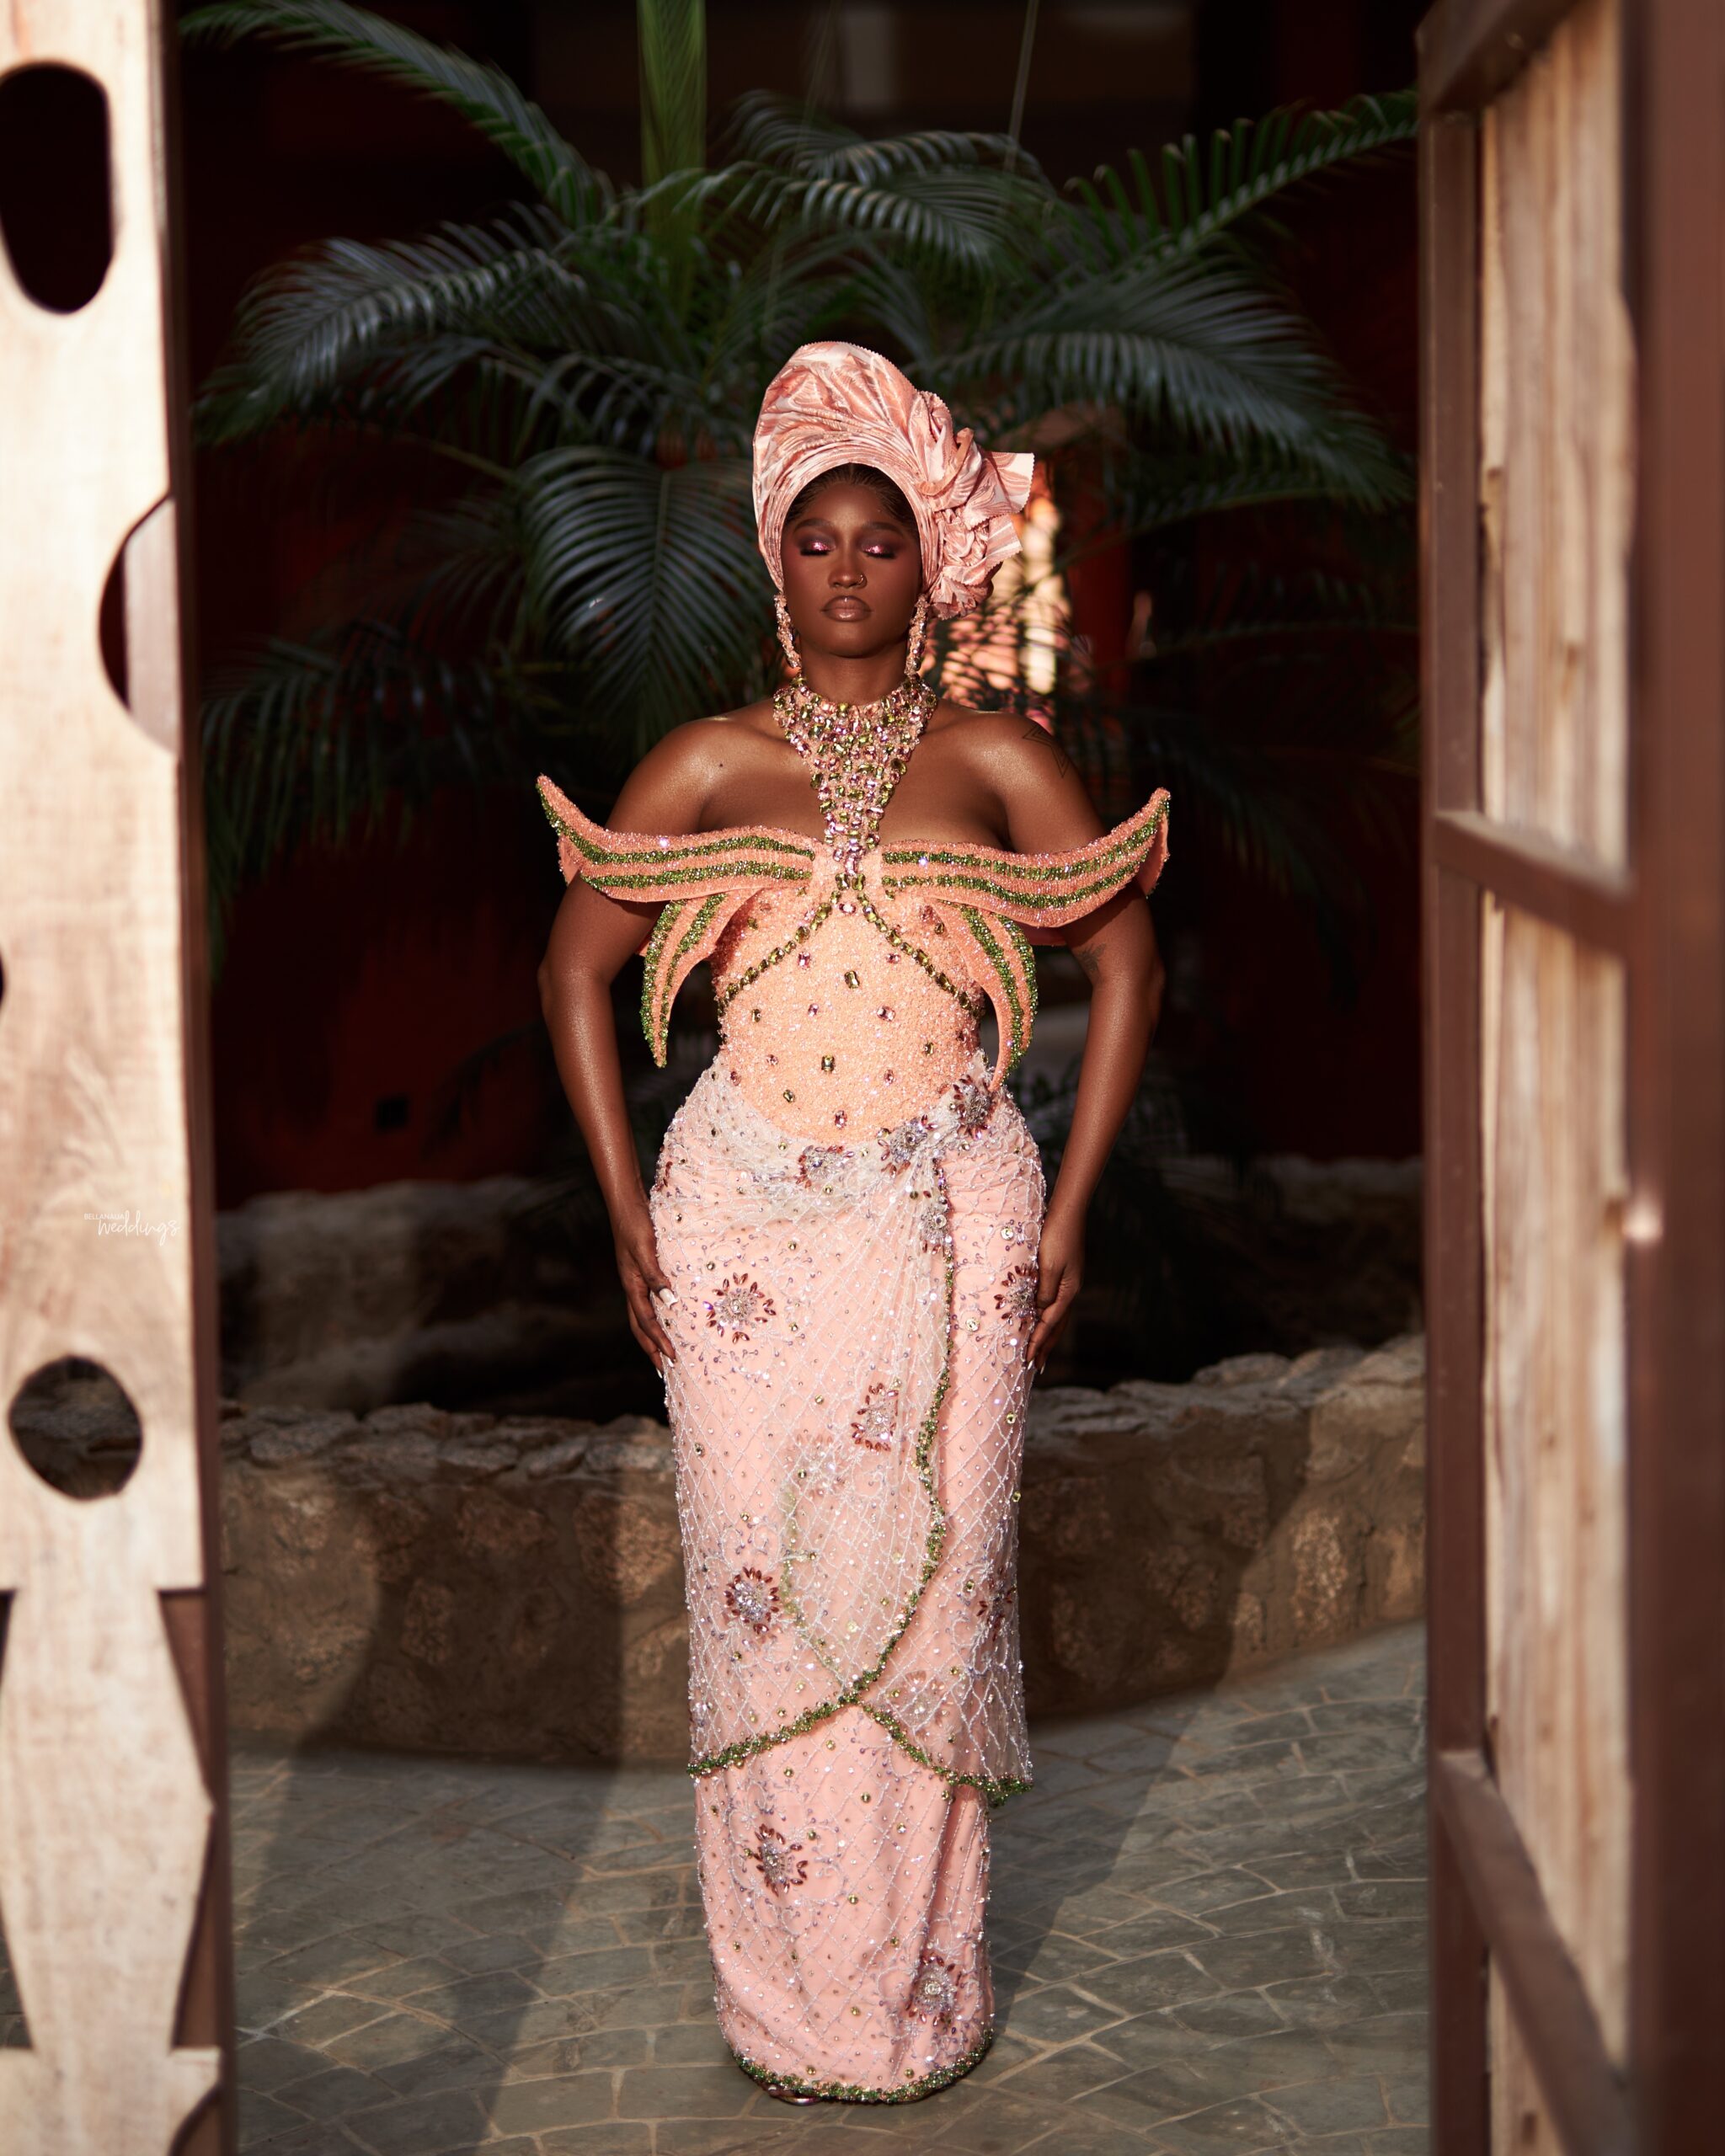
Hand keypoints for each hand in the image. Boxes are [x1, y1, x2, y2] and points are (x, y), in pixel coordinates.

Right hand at [615, 1208, 676, 1371]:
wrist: (626, 1203)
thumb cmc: (635, 1224)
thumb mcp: (646, 1249)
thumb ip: (655, 1275)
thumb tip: (670, 1301)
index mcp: (631, 1285)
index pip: (646, 1321)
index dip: (659, 1340)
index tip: (673, 1358)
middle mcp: (632, 1287)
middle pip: (639, 1327)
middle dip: (651, 1349)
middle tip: (664, 1371)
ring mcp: (635, 1280)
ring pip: (641, 1317)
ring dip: (652, 1337)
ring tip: (663, 1354)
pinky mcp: (641, 1272)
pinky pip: (648, 1302)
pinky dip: (656, 1316)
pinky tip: (669, 1317)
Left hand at [1026, 1209, 1082, 1375]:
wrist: (1067, 1213)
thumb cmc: (1056, 1236)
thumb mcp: (1049, 1265)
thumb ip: (1044, 1290)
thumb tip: (1040, 1312)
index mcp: (1068, 1290)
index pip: (1049, 1323)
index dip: (1038, 1342)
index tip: (1027, 1361)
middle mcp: (1070, 1290)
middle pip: (1057, 1326)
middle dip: (1046, 1347)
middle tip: (1036, 1367)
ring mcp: (1068, 1283)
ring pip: (1057, 1316)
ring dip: (1048, 1335)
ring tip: (1040, 1352)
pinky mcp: (1063, 1275)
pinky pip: (1054, 1304)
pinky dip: (1047, 1318)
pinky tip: (1040, 1319)